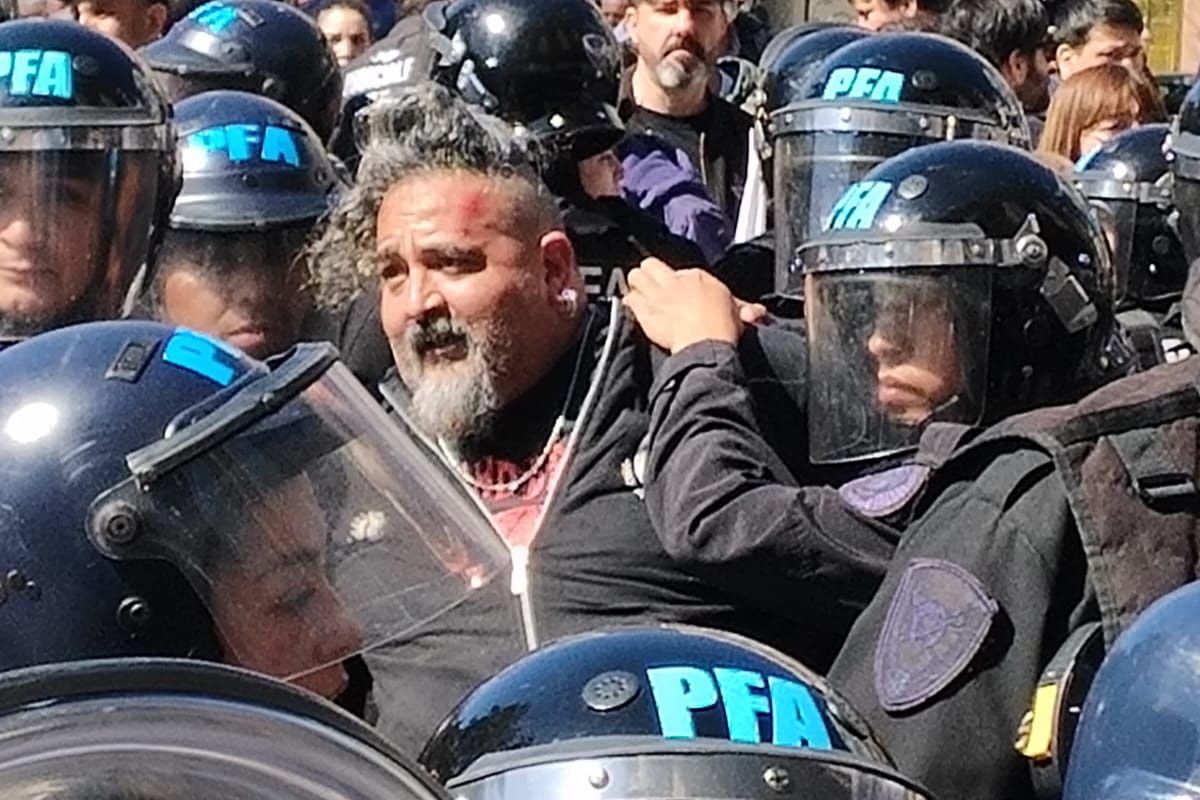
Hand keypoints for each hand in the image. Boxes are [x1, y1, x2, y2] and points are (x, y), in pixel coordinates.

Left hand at [624, 258, 765, 353]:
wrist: (706, 343)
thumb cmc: (723, 329)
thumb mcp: (739, 312)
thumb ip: (743, 308)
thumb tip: (756, 312)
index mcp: (697, 276)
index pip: (677, 271)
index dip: (675, 283)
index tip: (678, 295)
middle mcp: (675, 281)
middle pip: (651, 265)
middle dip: (649, 274)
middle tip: (651, 286)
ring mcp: (658, 294)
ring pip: (635, 276)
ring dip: (636, 286)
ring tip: (640, 296)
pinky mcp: (645, 311)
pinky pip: (629, 299)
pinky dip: (630, 304)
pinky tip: (634, 310)